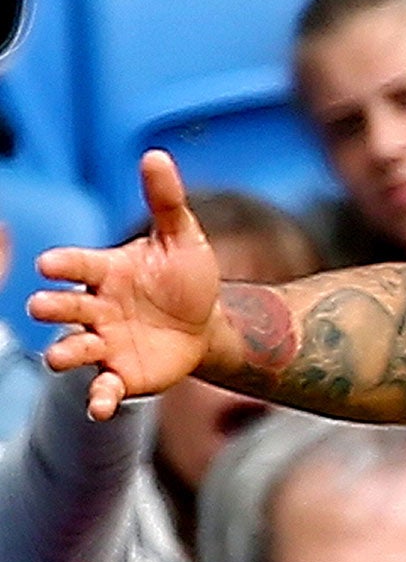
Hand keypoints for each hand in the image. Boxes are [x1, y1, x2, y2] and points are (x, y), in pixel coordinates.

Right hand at [29, 151, 221, 418]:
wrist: (206, 324)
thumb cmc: (185, 277)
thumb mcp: (182, 239)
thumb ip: (166, 201)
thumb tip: (155, 154)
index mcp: (105, 272)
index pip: (77, 265)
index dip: (62, 265)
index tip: (49, 264)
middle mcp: (95, 308)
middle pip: (64, 307)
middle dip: (52, 306)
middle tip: (43, 306)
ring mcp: (104, 343)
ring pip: (73, 348)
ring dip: (64, 353)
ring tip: (59, 358)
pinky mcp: (119, 374)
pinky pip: (102, 389)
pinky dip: (98, 398)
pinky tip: (100, 407)